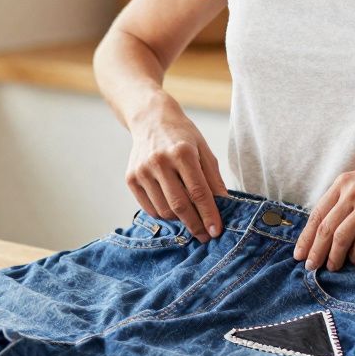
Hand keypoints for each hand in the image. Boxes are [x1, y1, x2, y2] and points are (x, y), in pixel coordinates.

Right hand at [126, 96, 229, 242]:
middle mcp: (159, 161)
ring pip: (164, 210)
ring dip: (179, 220)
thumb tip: (224, 205)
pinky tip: (172, 209)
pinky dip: (163, 214)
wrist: (151, 120)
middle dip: (195, 224)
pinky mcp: (130, 178)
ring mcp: (142, 171)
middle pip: (179, 205)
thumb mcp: (203, 150)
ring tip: (190, 217)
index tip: (216, 231)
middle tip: (205, 235)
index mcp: (182, 152)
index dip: (209, 214)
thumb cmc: (182, 136)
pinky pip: (149, 208)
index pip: (198, 192)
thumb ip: (213, 178)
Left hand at [293, 150, 354, 270]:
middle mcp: (353, 192)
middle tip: (310, 267)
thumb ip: (348, 198)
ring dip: (333, 257)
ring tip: (332, 267)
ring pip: (340, 237)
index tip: (300, 253)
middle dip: (314, 251)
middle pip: (324, 228)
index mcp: (345, 182)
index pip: (317, 213)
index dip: (306, 237)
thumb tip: (330, 226)